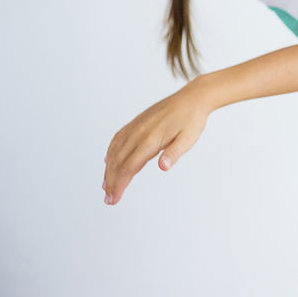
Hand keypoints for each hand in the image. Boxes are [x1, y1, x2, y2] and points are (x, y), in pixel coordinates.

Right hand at [102, 82, 215, 204]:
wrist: (192, 98)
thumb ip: (174, 153)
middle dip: (111, 181)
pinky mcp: (137, 122)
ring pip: (115, 151)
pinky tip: (108, 161)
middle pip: (118, 161)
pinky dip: (111, 152)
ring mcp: (136, 126)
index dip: (119, 184)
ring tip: (106, 186)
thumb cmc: (192, 119)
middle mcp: (139, 132)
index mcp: (151, 139)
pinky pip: (118, 139)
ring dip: (109, 169)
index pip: (129, 167)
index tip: (114, 199)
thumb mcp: (189, 138)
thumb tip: (163, 167)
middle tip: (108, 200)